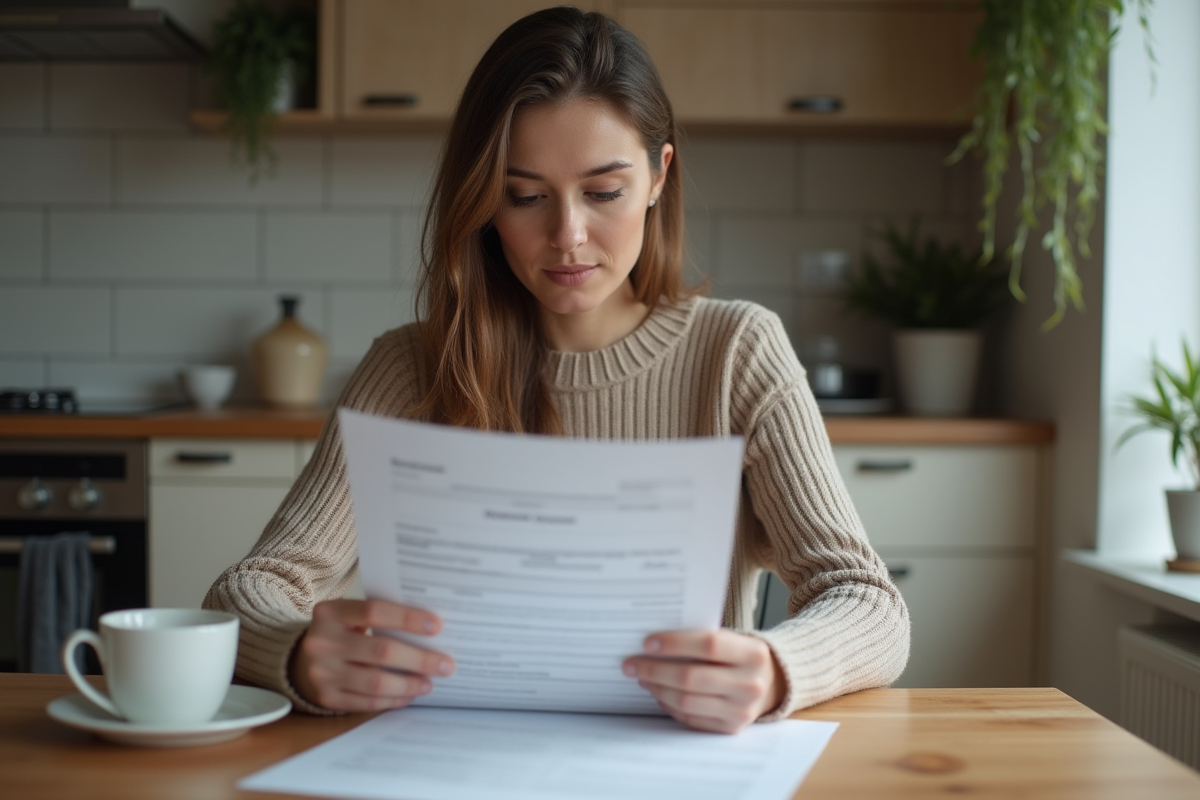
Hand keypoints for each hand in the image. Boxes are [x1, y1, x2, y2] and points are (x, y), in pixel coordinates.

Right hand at [289, 598, 454, 711]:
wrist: (302, 661)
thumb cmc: (341, 633)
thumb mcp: (350, 616)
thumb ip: (381, 618)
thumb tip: (432, 631)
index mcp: (330, 612)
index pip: (374, 611)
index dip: (407, 619)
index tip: (437, 626)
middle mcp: (322, 642)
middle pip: (381, 651)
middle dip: (419, 659)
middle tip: (446, 665)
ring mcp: (322, 673)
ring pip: (376, 682)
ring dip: (409, 684)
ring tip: (429, 683)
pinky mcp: (326, 698)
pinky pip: (367, 702)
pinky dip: (392, 700)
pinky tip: (409, 695)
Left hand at [622, 630, 784, 733]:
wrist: (771, 684)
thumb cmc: (740, 655)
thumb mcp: (733, 640)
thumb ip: (701, 639)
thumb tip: (653, 643)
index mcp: (753, 653)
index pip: (708, 645)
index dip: (675, 643)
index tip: (647, 642)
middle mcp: (750, 684)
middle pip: (691, 677)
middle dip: (655, 669)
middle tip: (631, 663)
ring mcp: (742, 710)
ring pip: (686, 701)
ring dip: (657, 688)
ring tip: (642, 676)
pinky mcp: (730, 728)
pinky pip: (689, 718)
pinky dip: (668, 705)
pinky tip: (658, 692)